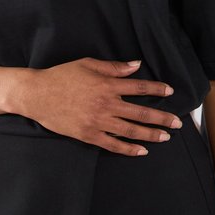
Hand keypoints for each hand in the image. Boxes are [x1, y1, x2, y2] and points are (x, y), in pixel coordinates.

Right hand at [14, 58, 182, 154]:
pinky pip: (113, 144)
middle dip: (161, 118)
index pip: (139, 87)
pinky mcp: (88, 135)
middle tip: (177, 123)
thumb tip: (136, 65)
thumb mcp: (88, 64)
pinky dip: (129, 148)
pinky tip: (142, 150)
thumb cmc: (62, 76)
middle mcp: (105, 104)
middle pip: (140, 113)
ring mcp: (97, 122)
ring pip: (130, 130)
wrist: (37, 94)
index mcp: (106, 85)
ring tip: (165, 137)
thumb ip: (114, 67)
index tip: (170, 92)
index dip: (157, 89)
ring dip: (150, 134)